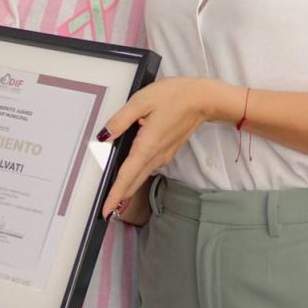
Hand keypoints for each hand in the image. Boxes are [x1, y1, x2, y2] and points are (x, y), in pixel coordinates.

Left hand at [100, 78, 220, 216]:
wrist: (203, 100)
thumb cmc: (174, 96)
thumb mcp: (141, 101)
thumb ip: (120, 120)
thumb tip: (104, 136)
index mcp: (147, 145)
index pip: (127, 176)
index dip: (115, 195)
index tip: (106, 211)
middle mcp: (156, 156)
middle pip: (134, 182)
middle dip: (119, 197)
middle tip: (106, 210)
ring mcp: (164, 156)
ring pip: (141, 177)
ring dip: (128, 188)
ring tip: (114, 198)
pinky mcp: (168, 152)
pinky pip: (149, 169)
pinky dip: (137, 177)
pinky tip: (130, 177)